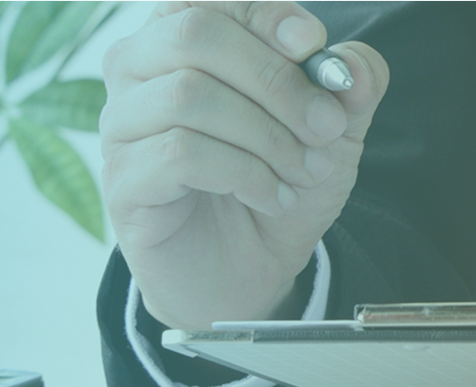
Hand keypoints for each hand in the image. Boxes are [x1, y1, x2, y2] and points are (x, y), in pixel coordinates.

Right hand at [99, 1, 388, 329]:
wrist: (251, 269)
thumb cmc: (277, 181)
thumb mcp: (332, 130)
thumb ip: (350, 85)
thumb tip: (353, 65)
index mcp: (183, 38)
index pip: (212, 0)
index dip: (266, 14)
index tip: (314, 45)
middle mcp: (139, 71)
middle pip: (193, 35)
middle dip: (275, 79)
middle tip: (326, 126)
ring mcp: (122, 126)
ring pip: (187, 95)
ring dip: (266, 135)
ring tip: (305, 171)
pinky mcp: (124, 182)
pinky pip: (179, 153)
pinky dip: (244, 173)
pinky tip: (274, 196)